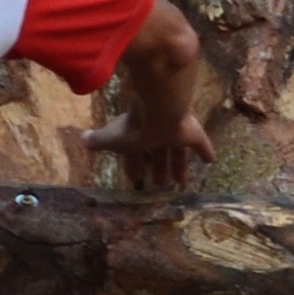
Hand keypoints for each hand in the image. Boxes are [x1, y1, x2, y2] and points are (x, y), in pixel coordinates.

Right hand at [87, 108, 211, 191]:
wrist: (157, 110)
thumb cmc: (133, 127)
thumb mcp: (111, 138)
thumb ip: (98, 141)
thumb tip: (83, 139)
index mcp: (138, 138)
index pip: (135, 155)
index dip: (136, 167)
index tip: (136, 179)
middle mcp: (156, 136)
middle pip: (158, 155)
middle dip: (159, 170)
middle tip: (160, 183)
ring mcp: (175, 134)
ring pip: (177, 153)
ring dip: (178, 168)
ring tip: (179, 184)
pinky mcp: (192, 134)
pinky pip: (201, 145)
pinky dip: (206, 153)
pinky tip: (211, 161)